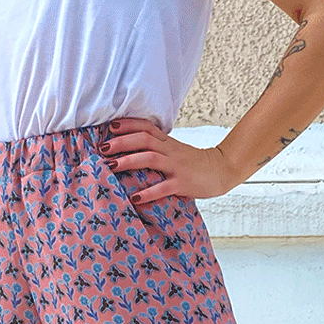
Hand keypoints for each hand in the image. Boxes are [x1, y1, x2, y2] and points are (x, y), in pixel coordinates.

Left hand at [100, 116, 239, 204]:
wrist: (221, 170)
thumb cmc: (194, 163)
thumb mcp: (175, 150)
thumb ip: (156, 147)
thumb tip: (130, 150)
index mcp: (168, 142)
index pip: (146, 127)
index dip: (128, 125)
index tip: (109, 126)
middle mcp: (170, 150)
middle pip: (143, 139)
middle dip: (121, 142)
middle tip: (102, 148)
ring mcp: (177, 166)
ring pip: (150, 158)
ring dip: (128, 161)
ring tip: (110, 167)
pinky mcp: (183, 183)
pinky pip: (163, 187)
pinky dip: (148, 192)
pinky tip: (135, 198)